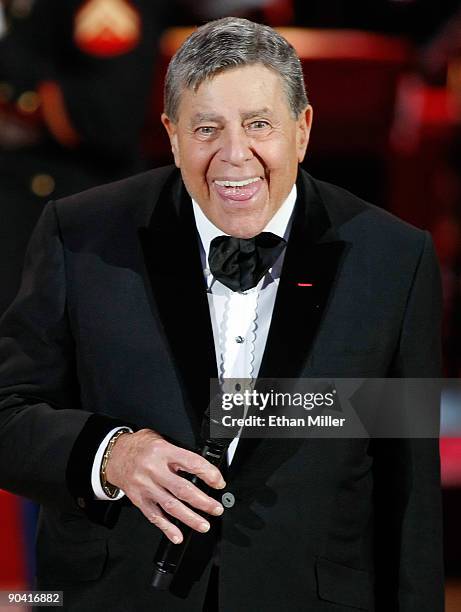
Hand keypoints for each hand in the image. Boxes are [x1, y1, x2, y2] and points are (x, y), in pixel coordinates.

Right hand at [105, 429, 225, 543]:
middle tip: (216, 508)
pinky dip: (167, 528)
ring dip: (190, 518)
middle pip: (182, 489)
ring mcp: (146, 487)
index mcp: (163, 451)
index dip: (208, 474)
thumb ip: (178, 451)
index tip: (218, 482)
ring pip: (170, 506)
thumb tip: (201, 466)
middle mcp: (154, 470)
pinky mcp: (139, 500)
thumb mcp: (160, 439)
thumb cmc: (139, 446)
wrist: (114, 455)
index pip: (191, 463)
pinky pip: (154, 516)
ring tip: (204, 525)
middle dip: (203, 501)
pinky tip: (177, 536)